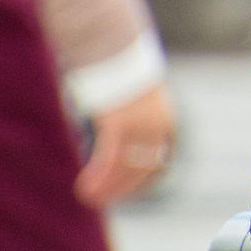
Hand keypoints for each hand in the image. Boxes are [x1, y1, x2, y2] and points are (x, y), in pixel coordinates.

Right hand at [76, 84, 174, 206]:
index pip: (162, 163)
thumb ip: (137, 123)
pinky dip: (98, 177)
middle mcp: (157, 126)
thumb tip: (124, 141)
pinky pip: (110, 159)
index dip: (144, 183)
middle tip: (102, 200)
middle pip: (143, 170)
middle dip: (122, 189)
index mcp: (166, 122)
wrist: (117, 50)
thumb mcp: (140, 101)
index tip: (127, 194)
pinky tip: (84, 187)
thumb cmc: (124, 75)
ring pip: (125, 168)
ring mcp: (140, 125)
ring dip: (106, 187)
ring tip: (89, 197)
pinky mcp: (119, 123)